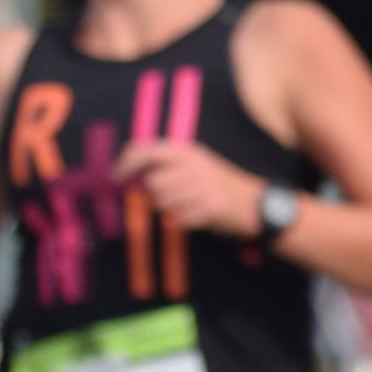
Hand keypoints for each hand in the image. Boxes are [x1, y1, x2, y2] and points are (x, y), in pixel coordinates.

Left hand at [113, 138, 267, 237]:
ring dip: (169, 208)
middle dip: (155, 194)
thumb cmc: (217, 184)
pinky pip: (178, 219)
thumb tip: (127, 171)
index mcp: (187, 151)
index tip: (115, 177)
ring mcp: (202, 186)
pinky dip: (183, 221)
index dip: (125, 164)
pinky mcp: (210, 208)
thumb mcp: (194, 164)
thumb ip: (165, 164)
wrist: (256, 205)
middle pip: (152, 183)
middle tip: (173, 197)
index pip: (145, 150)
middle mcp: (193, 165)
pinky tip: (197, 215)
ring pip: (162, 202)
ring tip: (188, 205)